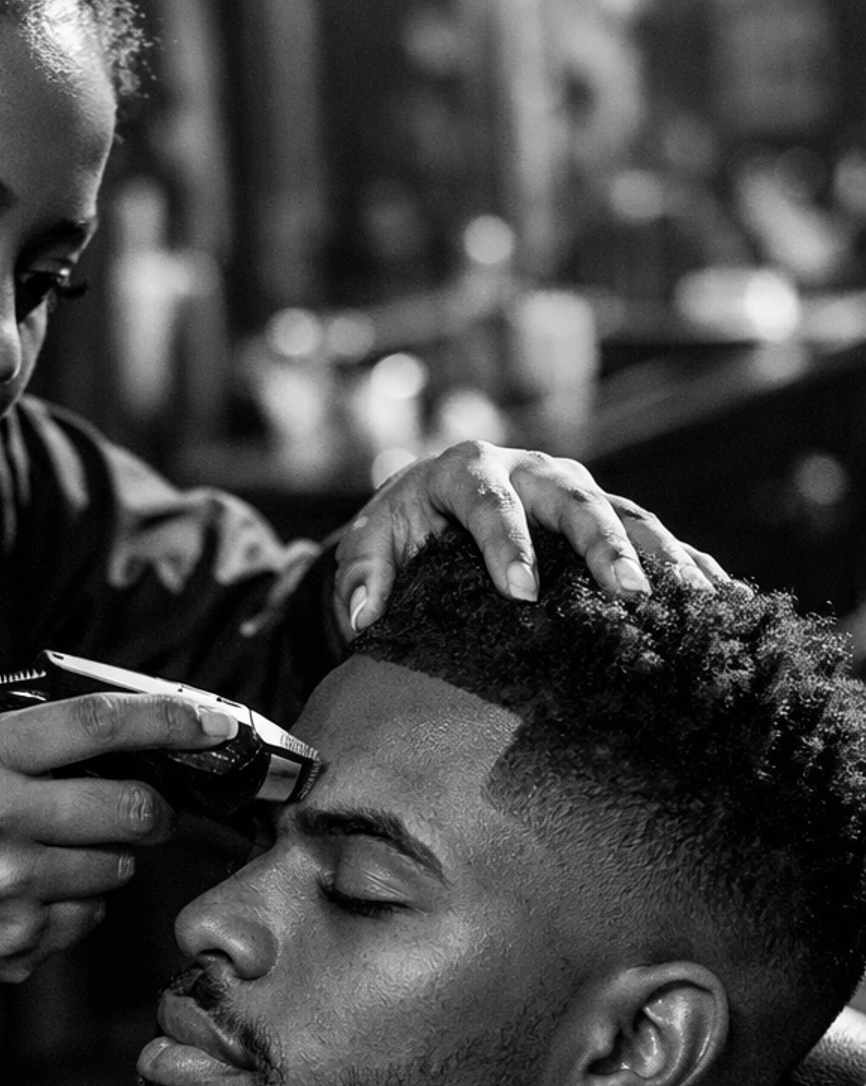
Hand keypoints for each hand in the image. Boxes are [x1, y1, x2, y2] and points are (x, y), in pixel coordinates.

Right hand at [0, 691, 235, 998]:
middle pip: (134, 810)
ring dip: (108, 860)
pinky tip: (24, 898)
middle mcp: (0, 825)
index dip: (167, 720)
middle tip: (148, 809)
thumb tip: (117, 737)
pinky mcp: (18, 946)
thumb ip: (17, 748)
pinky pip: (86, 919)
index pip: (98, 726)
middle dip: (157, 809)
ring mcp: (11, 893)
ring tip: (53, 856)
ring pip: (118, 870)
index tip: (207, 719)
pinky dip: (73, 907)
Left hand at [333, 440, 728, 636]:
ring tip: (697, 601)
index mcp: (468, 470)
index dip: (505, 543)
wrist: (429, 505)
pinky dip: (686, 562)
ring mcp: (574, 491)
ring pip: (625, 513)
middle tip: (628, 595)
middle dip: (603, 546)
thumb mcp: (369, 543)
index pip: (488, 501)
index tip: (518, 593)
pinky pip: (650, 535)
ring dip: (661, 556)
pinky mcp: (602, 515)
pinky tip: (722, 597)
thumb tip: (363, 615)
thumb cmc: (400, 527)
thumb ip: (363, 573)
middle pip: (575, 500)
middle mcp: (531, 471)